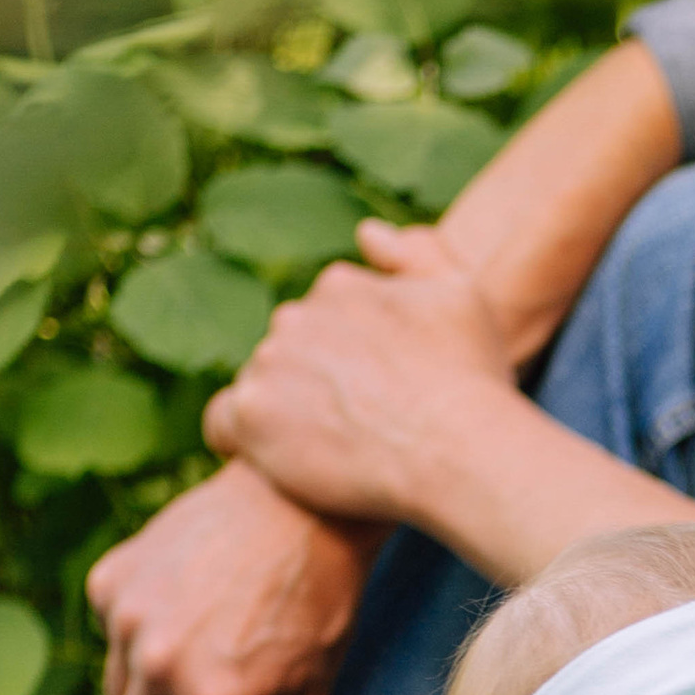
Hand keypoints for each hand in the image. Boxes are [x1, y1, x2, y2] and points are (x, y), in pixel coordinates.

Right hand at [88, 460, 378, 694]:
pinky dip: (139, 636)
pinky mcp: (110, 580)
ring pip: (118, 694)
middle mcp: (157, 664)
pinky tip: (186, 609)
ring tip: (203, 658)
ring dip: (150, 692)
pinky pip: (111, 636)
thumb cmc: (319, 608)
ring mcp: (126, 618)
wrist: (302, 504)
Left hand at [204, 221, 516, 530]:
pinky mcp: (252, 416)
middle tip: (358, 429)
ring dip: (285, 414)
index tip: (376, 394)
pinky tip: (276, 462)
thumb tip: (365, 232)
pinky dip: (240, 441)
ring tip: (332, 452)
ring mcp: (268, 364)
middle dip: (314, 384)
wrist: (459, 451)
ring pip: (261, 388)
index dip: (348, 361)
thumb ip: (416, 253)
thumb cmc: (472, 382)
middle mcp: (294, 314)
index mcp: (339, 284)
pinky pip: (222, 425)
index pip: (322, 320)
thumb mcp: (462, 295)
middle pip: (288, 354)